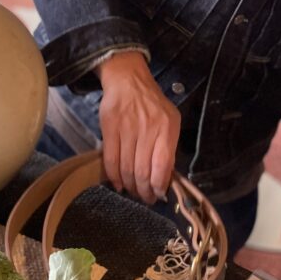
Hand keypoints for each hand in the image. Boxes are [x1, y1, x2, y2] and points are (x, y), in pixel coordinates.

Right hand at [95, 51, 179, 204]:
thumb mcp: (170, 120)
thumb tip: (164, 178)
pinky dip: (113, 176)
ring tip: (133, 192)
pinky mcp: (109, 128)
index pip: (162, 166)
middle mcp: (147, 129)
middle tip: (145, 198)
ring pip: (126, 168)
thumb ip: (169, 147)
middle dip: (144, 191)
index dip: (159, 186)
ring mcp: (127, 129)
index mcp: (166, 128)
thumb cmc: (152, 104)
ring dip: (130, 186)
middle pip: (143, 171)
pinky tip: (118, 184)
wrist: (128, 81)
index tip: (158, 195)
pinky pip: (111, 159)